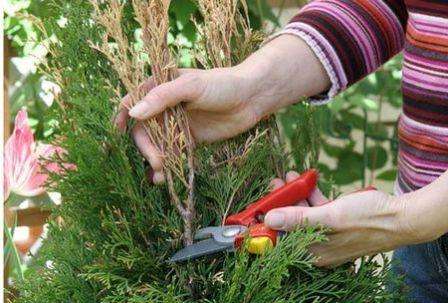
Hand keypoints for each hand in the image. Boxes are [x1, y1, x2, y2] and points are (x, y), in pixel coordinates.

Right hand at [115, 35, 329, 182]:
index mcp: (161, 86)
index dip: (123, 115)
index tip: (117, 131)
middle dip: (146, 147)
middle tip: (157, 162)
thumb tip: (133, 113)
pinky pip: (173, 153)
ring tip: (160, 176)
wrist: (252, 98)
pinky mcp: (189, 139)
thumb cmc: (222, 84)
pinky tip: (165, 177)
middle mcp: (165, 106)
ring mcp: (177, 124)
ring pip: (157, 144)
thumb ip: (162, 97)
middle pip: (144, 129)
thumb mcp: (191, 86)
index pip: (134, 100)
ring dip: (154, 160)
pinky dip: (167, 165)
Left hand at [265, 171, 447, 266]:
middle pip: (289, 225)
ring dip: (295, 195)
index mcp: (315, 252)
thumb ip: (298, 219)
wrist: (402, 216)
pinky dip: (310, 195)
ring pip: (302, 214)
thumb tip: (269, 220)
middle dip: (280, 203)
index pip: (281, 242)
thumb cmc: (368, 219)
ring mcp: (327, 234)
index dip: (266, 224)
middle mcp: (318, 246)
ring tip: (289, 176)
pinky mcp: (336, 223)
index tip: (257, 207)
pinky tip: (305, 179)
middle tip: (274, 184)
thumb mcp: (330, 218)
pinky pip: (317, 209)